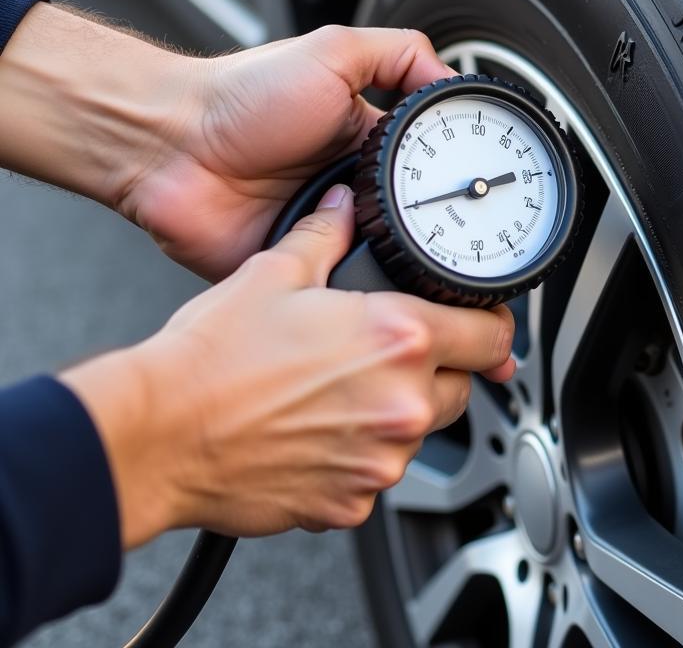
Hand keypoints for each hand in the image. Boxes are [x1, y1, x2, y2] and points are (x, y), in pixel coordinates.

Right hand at [61, 185, 514, 547]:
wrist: (159, 434)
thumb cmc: (213, 358)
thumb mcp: (275, 273)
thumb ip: (325, 236)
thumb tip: (341, 210)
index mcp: (397, 339)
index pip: (491, 336)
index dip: (490, 325)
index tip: (481, 323)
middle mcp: (399, 405)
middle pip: (461, 387)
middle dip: (437, 369)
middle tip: (388, 353)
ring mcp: (377, 462)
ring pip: (419, 432)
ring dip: (397, 411)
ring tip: (339, 390)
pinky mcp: (349, 506)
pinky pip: (377, 473)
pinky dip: (361, 453)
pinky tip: (318, 430)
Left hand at [120, 25, 454, 279]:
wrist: (169, 144)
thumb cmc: (238, 96)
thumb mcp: (333, 51)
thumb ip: (398, 53)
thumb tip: (453, 76)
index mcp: (368, 141)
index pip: (433, 165)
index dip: (454, 173)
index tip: (477, 179)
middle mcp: (351, 187)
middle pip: (416, 219)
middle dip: (431, 225)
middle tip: (444, 224)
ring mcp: (324, 228)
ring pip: (381, 257)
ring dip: (388, 252)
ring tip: (392, 241)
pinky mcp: (296, 264)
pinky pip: (334, 284)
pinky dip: (344, 279)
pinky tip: (349, 262)